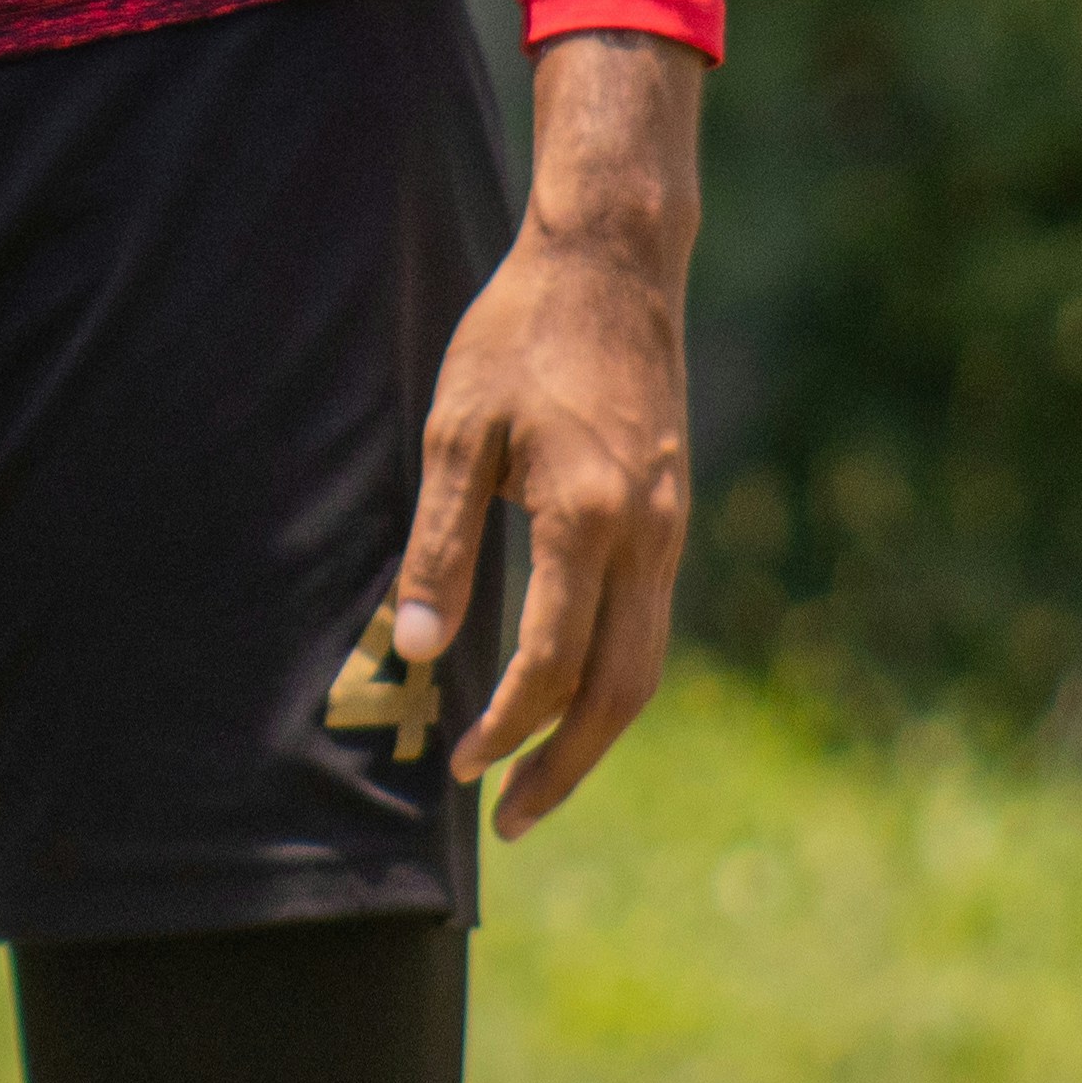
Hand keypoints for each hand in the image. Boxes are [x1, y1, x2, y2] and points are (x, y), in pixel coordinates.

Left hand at [384, 30, 704, 839]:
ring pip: (646, 665)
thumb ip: (439, 547)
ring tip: (539, 774)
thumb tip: (409, 649)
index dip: (507, 724)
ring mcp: (671, 530)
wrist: (613, 264)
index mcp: (588, 520)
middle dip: (566, 764)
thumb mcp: (458, 433)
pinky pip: (649, 623)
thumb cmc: (519, 336)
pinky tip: (569, 692)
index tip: (461, 764)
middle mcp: (647, 539)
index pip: (551, 662)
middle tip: (512, 818)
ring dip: (594, 731)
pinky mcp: (672, 515)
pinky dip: (613, 677)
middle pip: (620, 691)